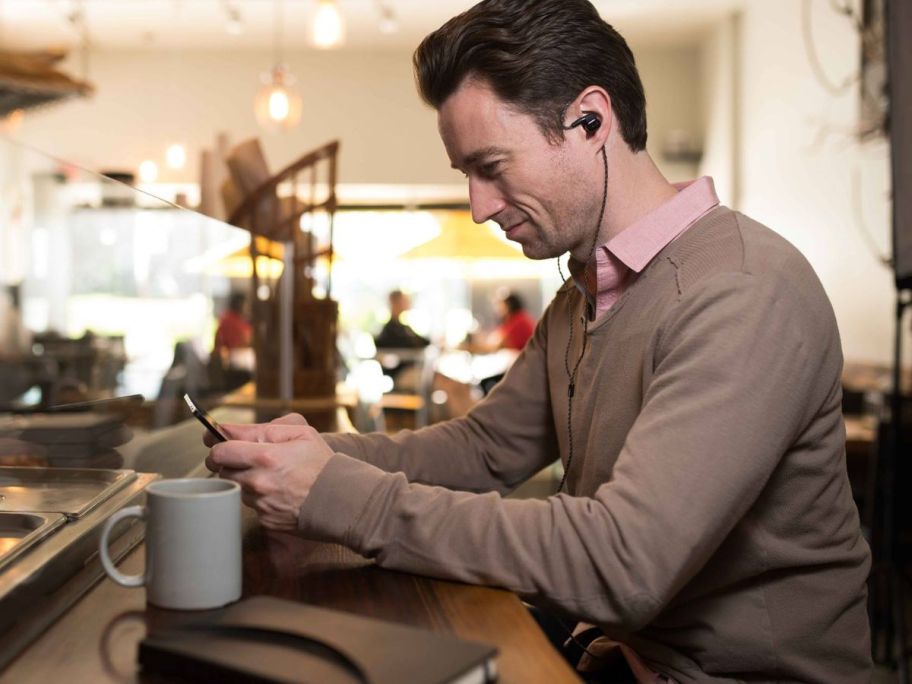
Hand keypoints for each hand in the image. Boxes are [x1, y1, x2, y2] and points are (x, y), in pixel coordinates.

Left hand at [204, 413, 333, 531]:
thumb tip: (234, 430)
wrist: (341, 499)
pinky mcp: (265, 519)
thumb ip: (266, 428)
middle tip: (240, 456)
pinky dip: (257, 496)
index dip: (214, 443)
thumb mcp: (302, 433)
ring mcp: (260, 502)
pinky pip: (250, 504)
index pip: (220, 449)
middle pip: (221, 469)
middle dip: (227, 460)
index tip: (214, 440)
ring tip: (267, 474)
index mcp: (265, 455)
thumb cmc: (322, 463)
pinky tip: (276, 491)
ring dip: (243, 479)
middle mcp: (258, 480)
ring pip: (235, 486)